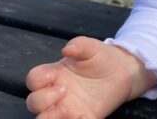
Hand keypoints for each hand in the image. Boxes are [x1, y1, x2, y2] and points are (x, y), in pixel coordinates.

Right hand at [25, 36, 156, 118]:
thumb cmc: (102, 57)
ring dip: (50, 118)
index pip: (34, 79)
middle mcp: (56, 93)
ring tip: (66, 111)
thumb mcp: (92, 47)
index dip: (38, 79)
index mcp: (54, 74)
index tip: (53, 74)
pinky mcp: (83, 117)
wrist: (123, 71)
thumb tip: (67, 49)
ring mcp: (67, 108)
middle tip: (63, 91)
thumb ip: (79, 44)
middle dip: (42, 100)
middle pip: (34, 102)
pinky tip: (85, 117)